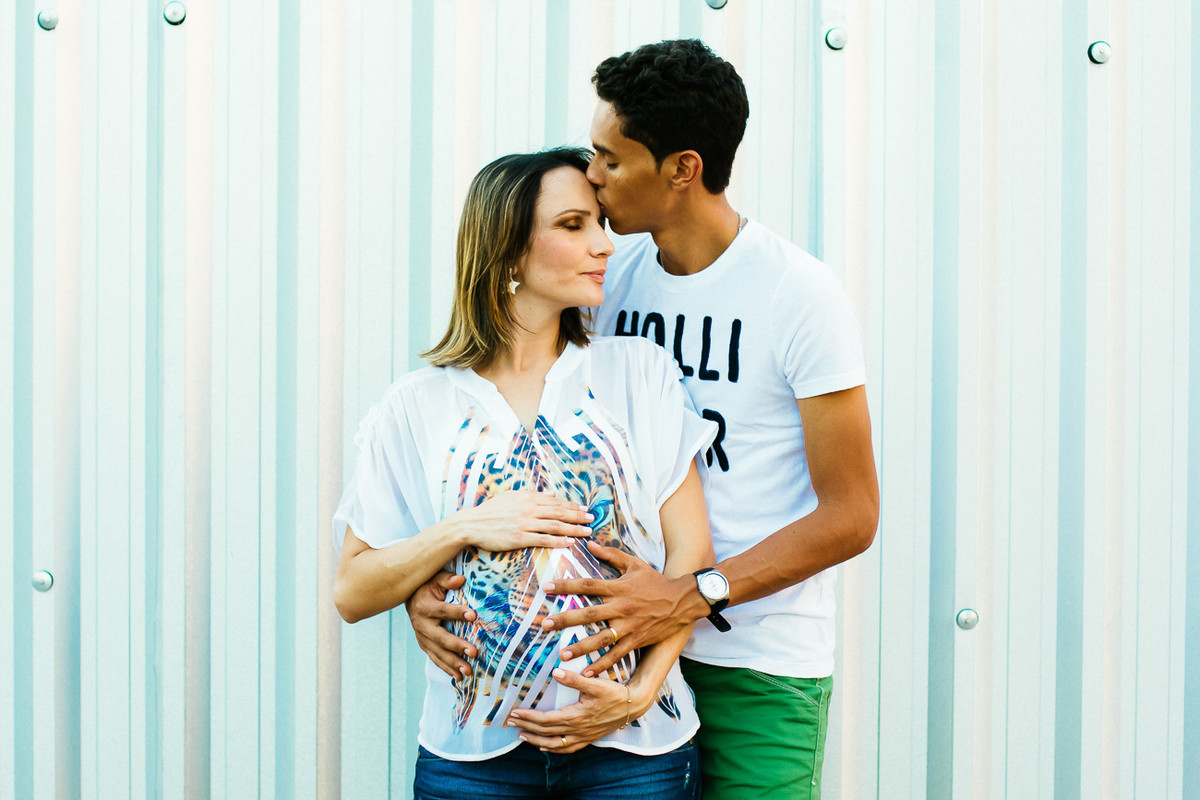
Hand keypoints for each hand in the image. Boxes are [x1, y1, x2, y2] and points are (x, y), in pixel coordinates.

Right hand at [405, 571, 476, 679]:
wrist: (410, 598)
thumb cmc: (428, 586)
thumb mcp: (435, 579)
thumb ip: (447, 580)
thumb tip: (460, 579)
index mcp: (424, 607)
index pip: (443, 610)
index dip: (458, 612)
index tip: (474, 615)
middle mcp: (421, 624)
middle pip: (440, 637)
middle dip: (457, 646)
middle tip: (474, 652)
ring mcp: (422, 637)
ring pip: (438, 652)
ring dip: (453, 663)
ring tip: (468, 671)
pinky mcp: (424, 645)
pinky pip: (435, 658)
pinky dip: (446, 668)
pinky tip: (459, 678)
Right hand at [459, 490, 593, 550]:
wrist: (472, 524)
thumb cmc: (491, 510)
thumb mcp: (511, 496)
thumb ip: (533, 495)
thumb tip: (550, 493)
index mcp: (527, 497)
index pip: (555, 501)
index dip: (572, 505)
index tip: (584, 508)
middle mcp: (528, 509)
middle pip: (559, 512)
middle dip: (578, 515)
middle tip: (592, 518)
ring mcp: (524, 524)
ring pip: (555, 525)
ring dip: (573, 528)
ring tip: (587, 531)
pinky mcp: (519, 538)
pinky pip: (543, 539)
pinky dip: (559, 541)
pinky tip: (570, 542)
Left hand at [506, 669, 635, 752]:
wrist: (633, 705)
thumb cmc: (614, 693)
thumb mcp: (594, 683)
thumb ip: (574, 679)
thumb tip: (555, 671)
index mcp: (575, 716)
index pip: (545, 720)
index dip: (528, 717)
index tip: (514, 713)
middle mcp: (577, 729)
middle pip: (546, 732)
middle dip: (526, 728)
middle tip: (511, 723)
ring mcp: (583, 736)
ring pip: (555, 744)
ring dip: (536, 741)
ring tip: (522, 737)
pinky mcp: (589, 738)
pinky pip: (568, 748)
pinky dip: (554, 748)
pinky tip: (545, 746)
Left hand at [542, 541, 697, 676]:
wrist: (682, 601)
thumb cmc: (655, 581)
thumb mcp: (634, 564)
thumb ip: (611, 554)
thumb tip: (590, 543)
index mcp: (618, 587)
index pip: (588, 585)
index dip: (567, 586)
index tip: (547, 588)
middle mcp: (621, 607)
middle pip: (590, 614)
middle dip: (566, 620)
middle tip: (545, 625)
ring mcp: (629, 626)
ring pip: (602, 638)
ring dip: (581, 647)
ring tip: (563, 654)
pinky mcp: (637, 640)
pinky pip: (618, 654)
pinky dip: (603, 664)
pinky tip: (588, 672)